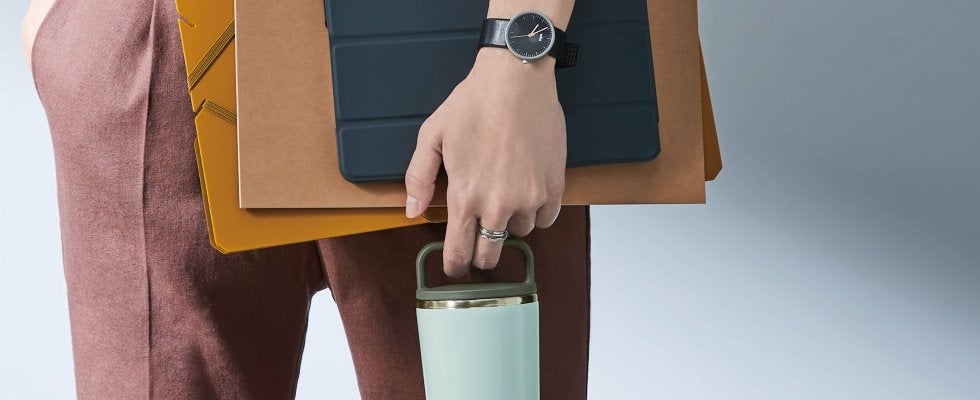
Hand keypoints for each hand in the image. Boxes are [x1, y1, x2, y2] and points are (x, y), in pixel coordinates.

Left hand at [405, 48, 565, 276]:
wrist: (516, 80)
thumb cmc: (473, 103)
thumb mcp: (431, 135)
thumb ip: (419, 178)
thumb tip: (414, 211)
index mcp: (464, 196)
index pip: (459, 253)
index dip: (455, 266)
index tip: (456, 268)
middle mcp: (497, 205)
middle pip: (490, 256)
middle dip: (481, 253)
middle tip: (479, 238)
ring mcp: (529, 198)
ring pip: (519, 233)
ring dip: (510, 223)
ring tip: (503, 195)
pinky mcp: (553, 187)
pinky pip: (545, 219)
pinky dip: (536, 212)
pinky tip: (526, 193)